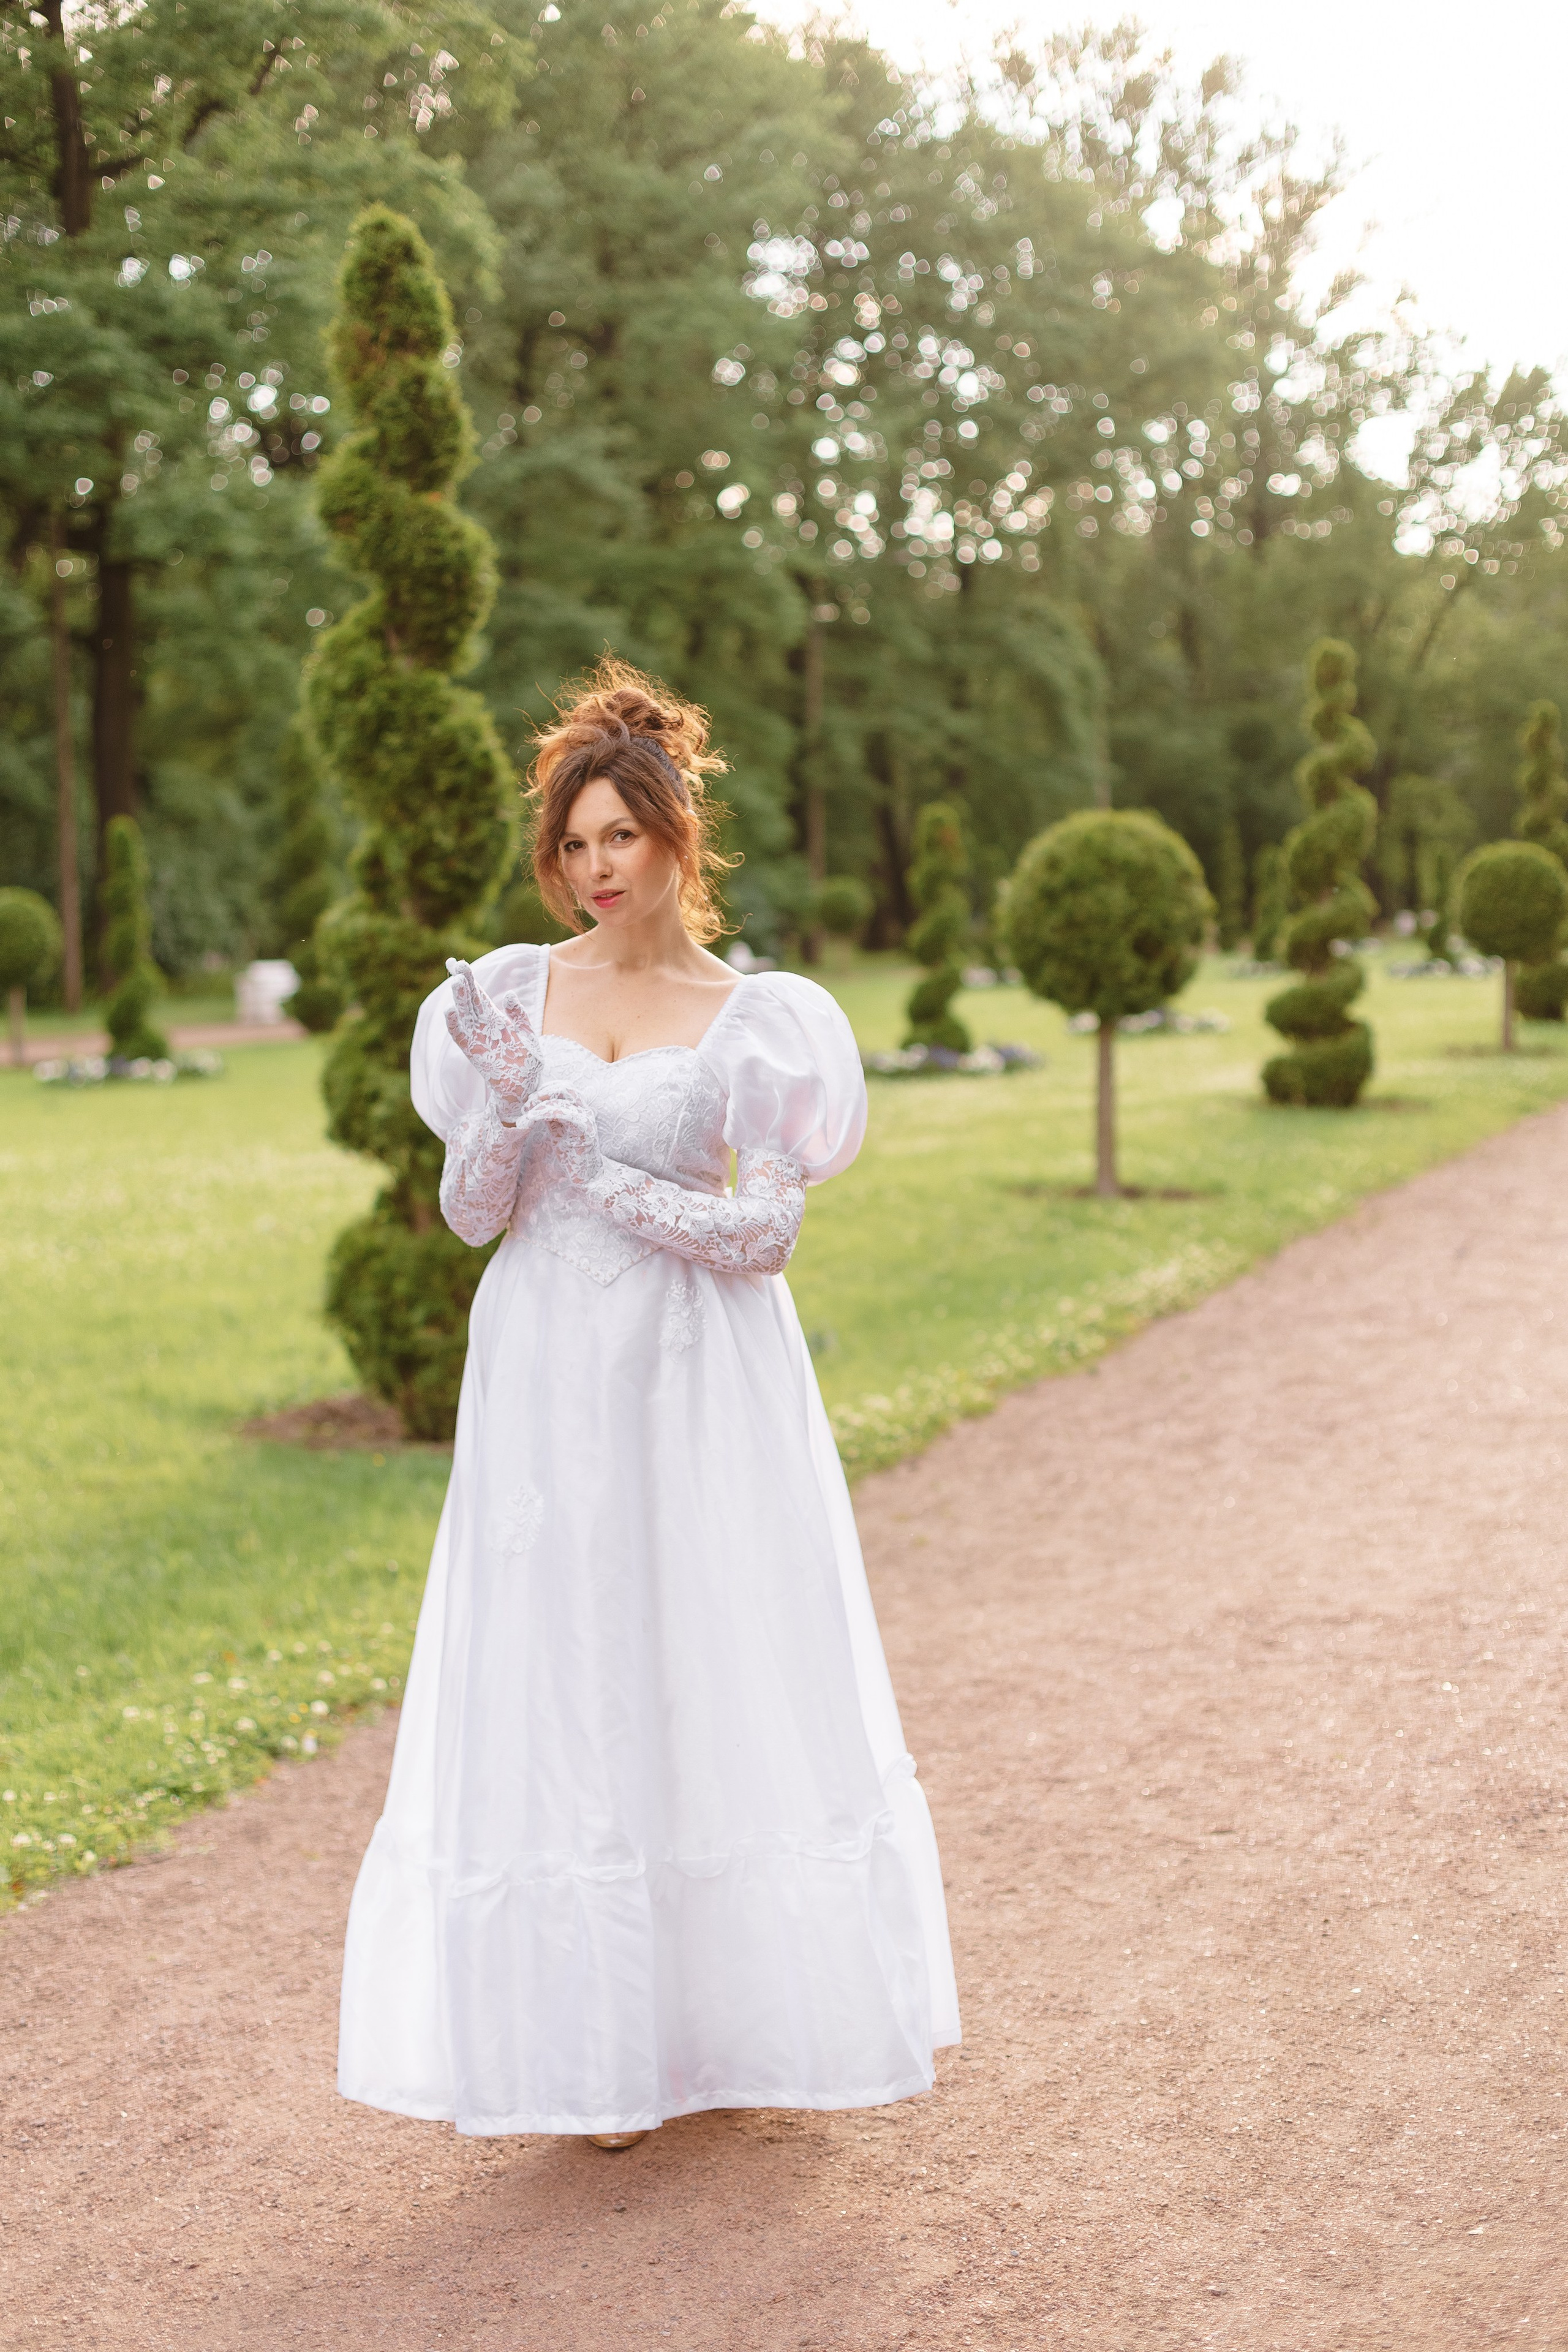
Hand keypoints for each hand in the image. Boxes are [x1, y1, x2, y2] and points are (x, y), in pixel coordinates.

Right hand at [444, 960, 541, 1116]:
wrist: (525, 1087)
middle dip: (463, 982)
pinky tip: (449, 1011)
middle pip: (469, 999)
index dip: (470, 979)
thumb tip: (508, 994)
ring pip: (464, 1014)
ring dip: (459, 998)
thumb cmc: (528, 1061)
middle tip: (456, 964)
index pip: (478, 993)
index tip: (459, 962)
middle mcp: (483, 1026)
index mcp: (496, 1018)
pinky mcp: (474, 1052)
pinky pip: (460, 1037)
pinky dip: (454, 1025)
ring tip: (456, 981)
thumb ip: (518, 1014)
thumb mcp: (527, 1033)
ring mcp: (477, 1038)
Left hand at [506, 1085, 603, 1185]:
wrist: (586, 1177)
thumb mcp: (555, 1131)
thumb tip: (528, 1105)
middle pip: (563, 1086)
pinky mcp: (585, 1129)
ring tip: (525, 1116)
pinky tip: (530, 1122)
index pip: (560, 1087)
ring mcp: (585, 1117)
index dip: (541, 1091)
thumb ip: (548, 1116)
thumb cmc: (570, 1157)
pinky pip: (565, 1112)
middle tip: (524, 1108)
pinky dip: (543, 1113)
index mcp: (576, 1109)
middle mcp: (583, 1110)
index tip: (526, 1105)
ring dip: (539, 1103)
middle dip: (540, 1093)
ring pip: (563, 1095)